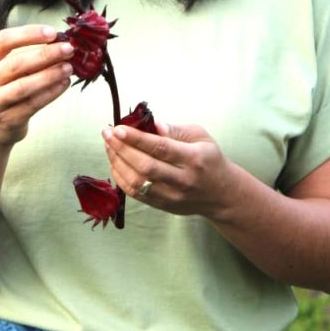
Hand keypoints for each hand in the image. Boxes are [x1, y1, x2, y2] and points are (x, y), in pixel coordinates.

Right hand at [0, 24, 73, 149]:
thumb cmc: (4, 89)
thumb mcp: (3, 69)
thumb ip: (25, 54)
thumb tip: (60, 41)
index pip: (2, 40)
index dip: (28, 34)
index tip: (52, 32)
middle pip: (16, 63)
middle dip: (46, 54)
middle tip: (68, 49)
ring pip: (25, 86)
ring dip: (51, 74)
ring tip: (69, 67)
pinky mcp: (8, 119)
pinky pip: (34, 103)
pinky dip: (52, 92)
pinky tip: (65, 83)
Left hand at [102, 120, 236, 218]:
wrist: (222, 194)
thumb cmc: (210, 160)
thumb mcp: (201, 136)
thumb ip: (176, 130)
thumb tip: (151, 124)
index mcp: (194, 159)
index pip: (161, 148)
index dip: (137, 138)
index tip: (118, 128)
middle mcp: (183, 180)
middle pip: (145, 166)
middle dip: (121, 149)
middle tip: (107, 133)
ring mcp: (172, 196)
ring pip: (138, 182)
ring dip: (117, 163)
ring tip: (109, 146)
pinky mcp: (163, 206)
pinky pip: (136, 194)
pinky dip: (121, 178)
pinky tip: (115, 163)